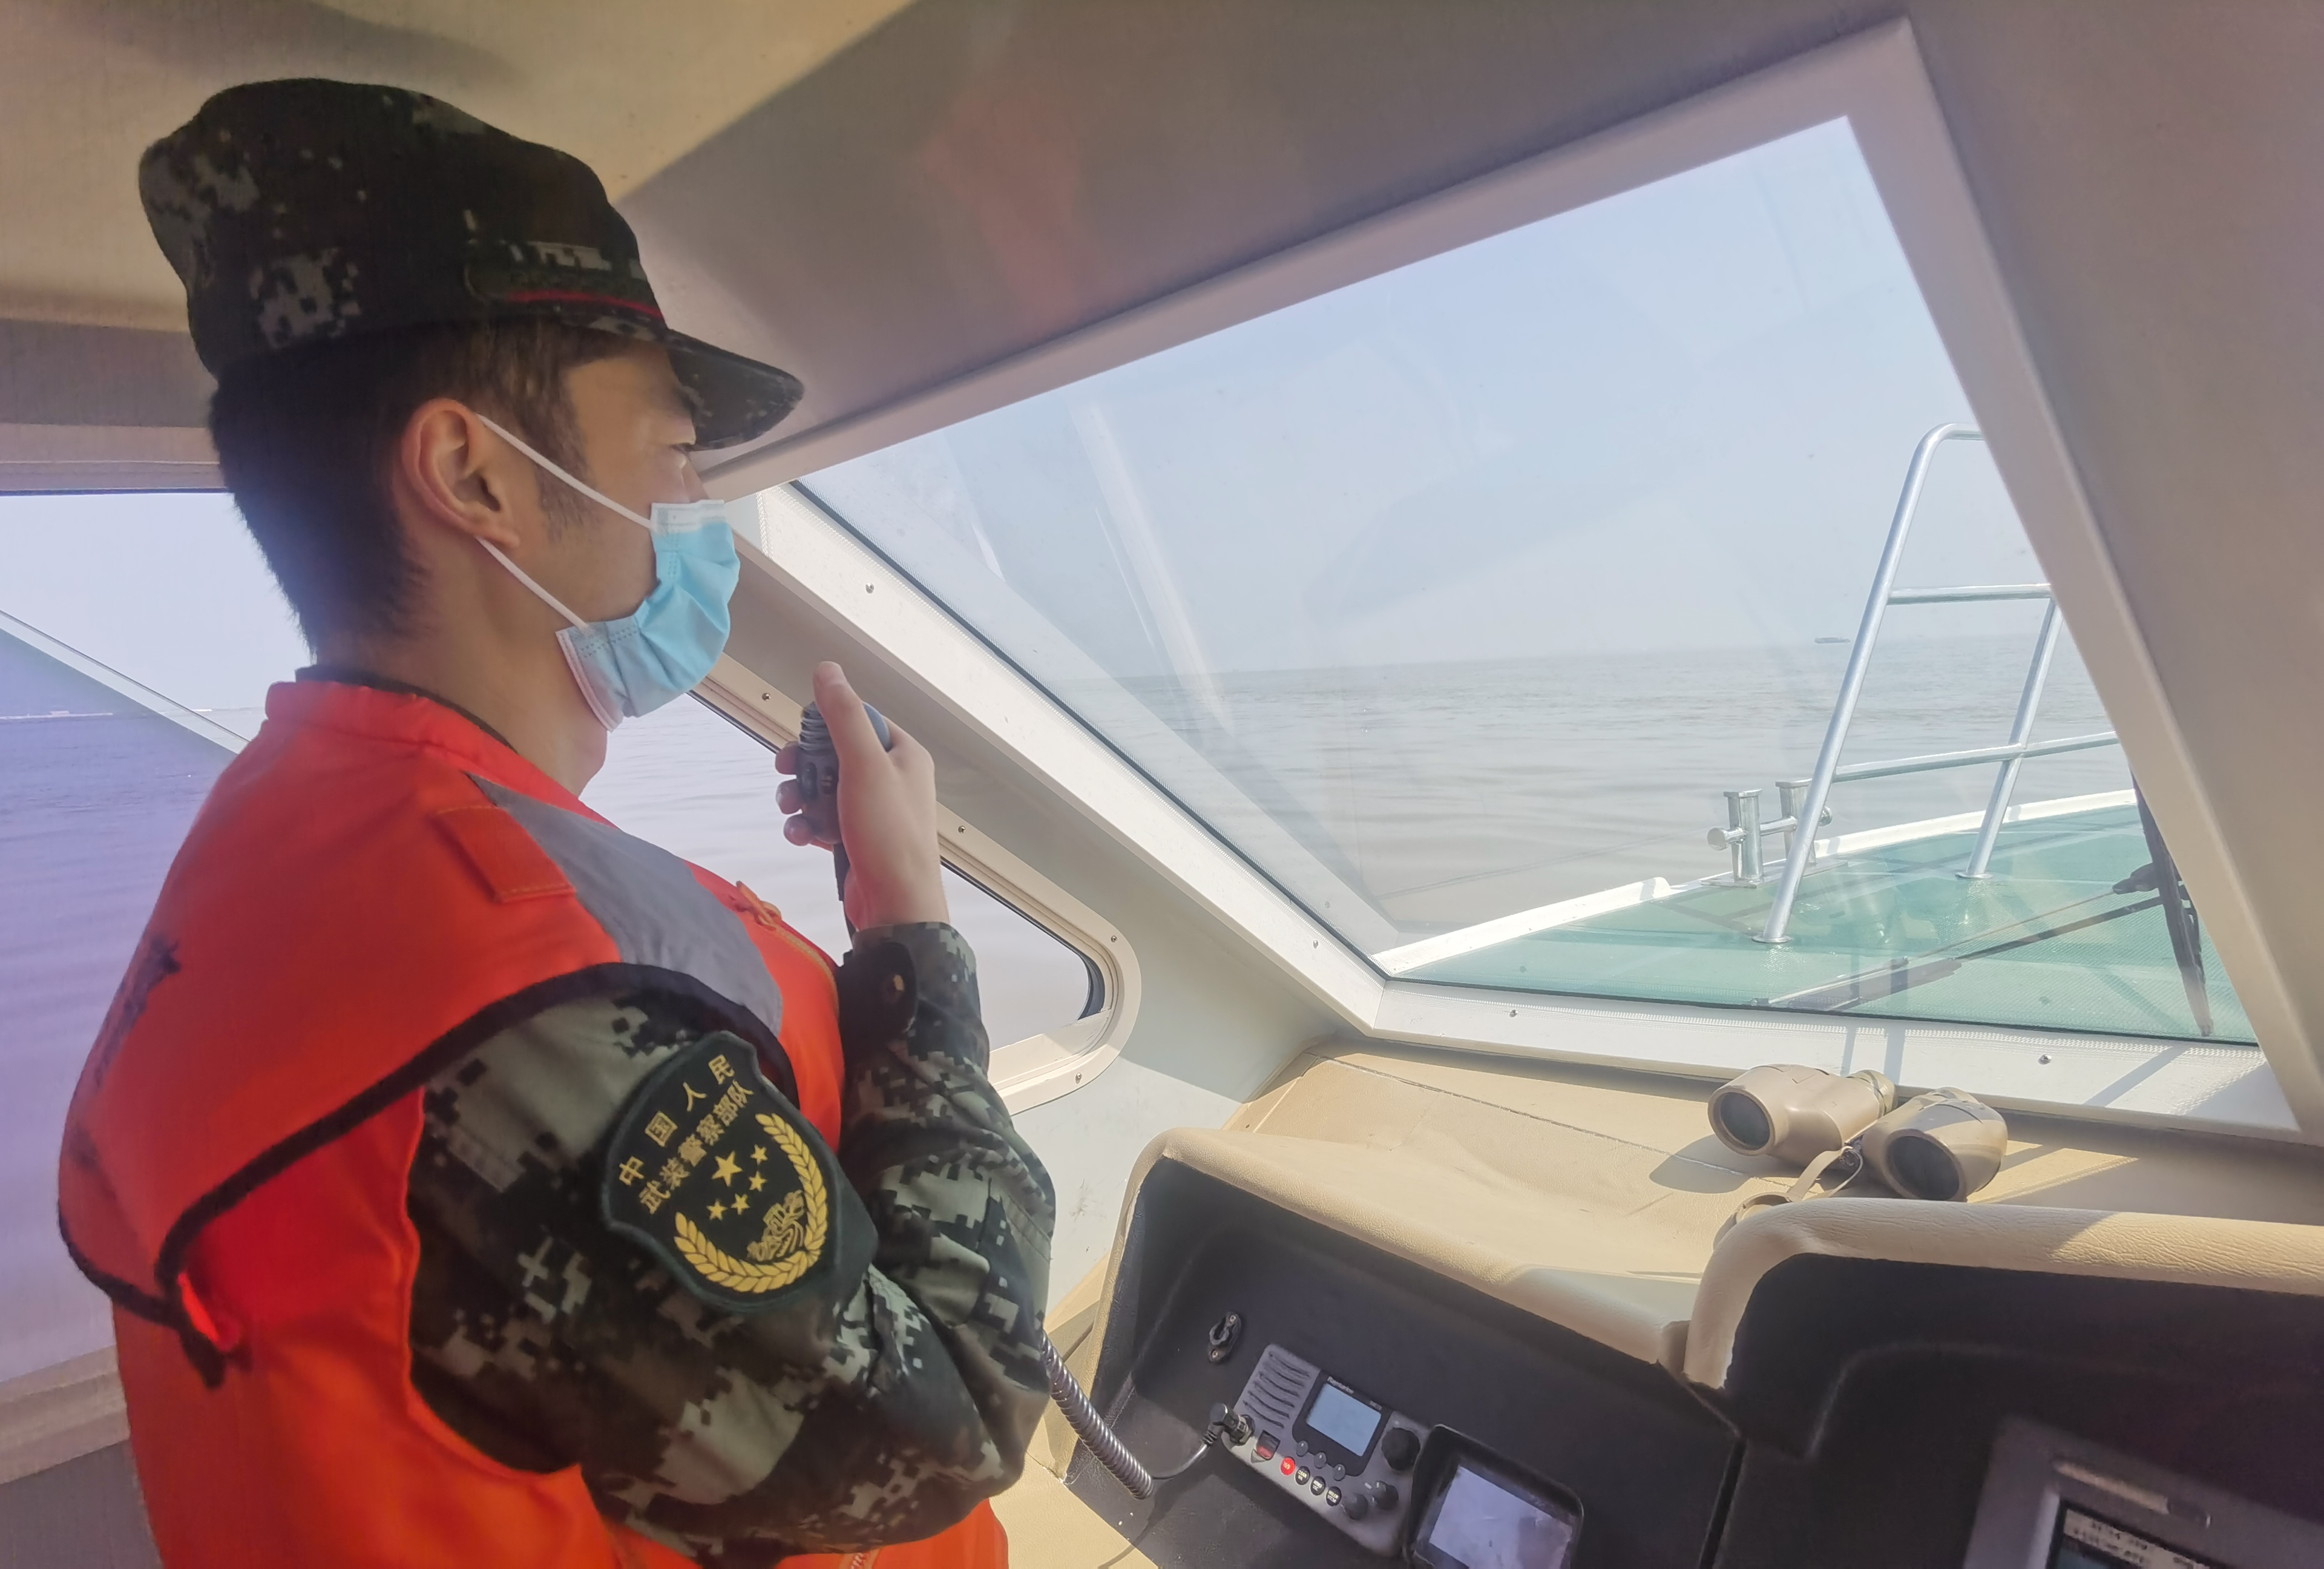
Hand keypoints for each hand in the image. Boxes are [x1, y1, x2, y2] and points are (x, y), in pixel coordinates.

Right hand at [775, 662, 947, 929]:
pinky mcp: (859, 840)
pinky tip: (799, 835)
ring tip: (789, 810)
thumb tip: (827, 668)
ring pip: (825, 789)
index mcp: (904, 754)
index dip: (825, 727)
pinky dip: (809, 824)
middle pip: (836, 755)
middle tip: (783, 771)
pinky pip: (825, 820)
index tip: (800, 739)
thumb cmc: (885, 830)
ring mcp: (876, 811)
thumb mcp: (863, 764)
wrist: (895, 904)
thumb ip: (843, 716)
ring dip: (801, 797)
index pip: (859, 721)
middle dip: (805, 766)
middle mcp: (893, 778)